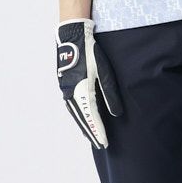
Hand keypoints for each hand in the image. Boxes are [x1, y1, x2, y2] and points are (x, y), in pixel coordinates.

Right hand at [56, 18, 123, 148]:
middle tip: (100, 145)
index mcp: (82, 92)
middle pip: (82, 119)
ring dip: (84, 126)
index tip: (104, 143)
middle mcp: (71, 94)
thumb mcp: (104, 72)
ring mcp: (66, 90)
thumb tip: (116, 114)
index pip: (92, 118)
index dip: (99, 131)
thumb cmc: (91, 53)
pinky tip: (82, 119)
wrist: (72, 37)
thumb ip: (110, 94)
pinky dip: (78, 116)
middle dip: (92, 133)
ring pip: (76, 114)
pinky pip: (72, 107)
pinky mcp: (65, 85)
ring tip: (91, 137)